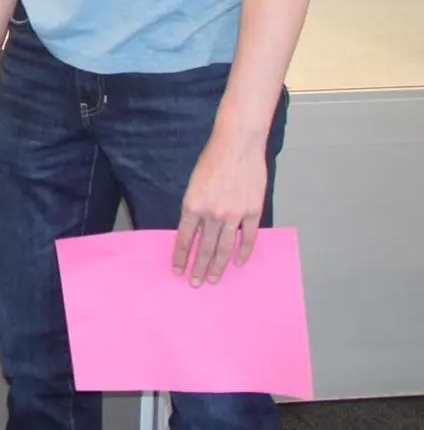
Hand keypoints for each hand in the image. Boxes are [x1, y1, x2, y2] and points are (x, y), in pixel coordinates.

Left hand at [174, 129, 269, 284]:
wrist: (237, 146)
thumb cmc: (211, 161)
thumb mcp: (193, 185)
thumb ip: (193, 208)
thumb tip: (193, 231)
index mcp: (192, 206)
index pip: (183, 239)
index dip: (180, 256)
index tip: (177, 270)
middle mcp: (212, 214)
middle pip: (204, 249)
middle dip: (198, 268)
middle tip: (195, 284)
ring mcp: (234, 215)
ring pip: (224, 249)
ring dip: (218, 267)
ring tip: (213, 280)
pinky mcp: (253, 212)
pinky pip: (248, 239)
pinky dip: (243, 253)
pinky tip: (237, 263)